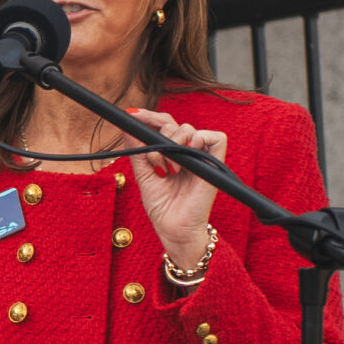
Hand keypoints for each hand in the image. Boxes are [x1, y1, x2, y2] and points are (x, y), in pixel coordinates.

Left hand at [126, 109, 225, 273]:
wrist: (173, 228)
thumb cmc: (162, 207)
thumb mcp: (144, 175)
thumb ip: (138, 151)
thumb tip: (127, 127)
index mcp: (171, 154)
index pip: (164, 125)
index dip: (150, 117)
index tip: (133, 114)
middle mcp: (187, 153)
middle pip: (175, 123)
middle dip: (158, 132)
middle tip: (154, 158)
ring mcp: (201, 157)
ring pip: (190, 128)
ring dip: (173, 143)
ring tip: (169, 168)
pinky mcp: (216, 164)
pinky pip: (217, 137)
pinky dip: (200, 139)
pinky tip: (187, 154)